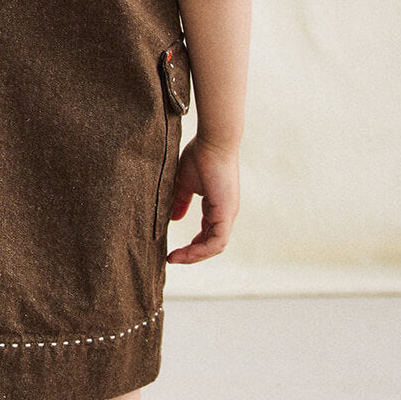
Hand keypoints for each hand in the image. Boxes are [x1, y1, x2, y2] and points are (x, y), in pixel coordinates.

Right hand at [165, 136, 239, 263]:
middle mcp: (226, 212)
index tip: (172, 250)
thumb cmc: (200, 155)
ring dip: (195, 255)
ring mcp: (228, 214)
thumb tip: (173, 218)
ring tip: (176, 259)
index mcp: (218, 206)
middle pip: (211, 243)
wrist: (213, 140)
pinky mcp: (227, 213)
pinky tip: (184, 252)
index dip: (191, 244)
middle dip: (191, 254)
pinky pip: (217, 242)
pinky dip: (201, 250)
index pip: (207, 233)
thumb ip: (180, 201)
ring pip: (214, 246)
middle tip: (172, 258)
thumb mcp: (185, 183)